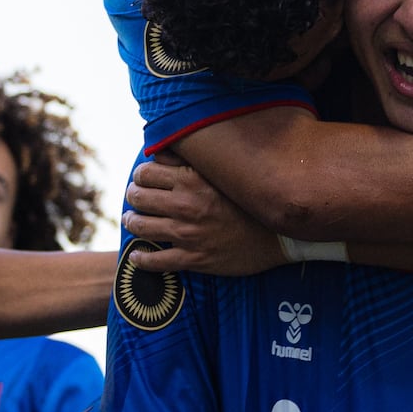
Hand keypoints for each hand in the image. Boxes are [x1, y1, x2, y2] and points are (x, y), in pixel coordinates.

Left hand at [121, 155, 287, 275]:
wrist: (279, 236)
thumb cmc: (251, 200)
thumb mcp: (223, 172)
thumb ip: (192, 160)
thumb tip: (163, 150)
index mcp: (191, 180)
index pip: (145, 173)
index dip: (140, 176)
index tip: (143, 179)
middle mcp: (185, 205)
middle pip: (138, 197)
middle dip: (134, 197)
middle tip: (136, 199)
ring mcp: (188, 234)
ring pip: (141, 226)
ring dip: (132, 223)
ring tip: (133, 221)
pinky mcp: (193, 259)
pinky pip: (156, 261)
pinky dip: (141, 259)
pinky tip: (137, 257)